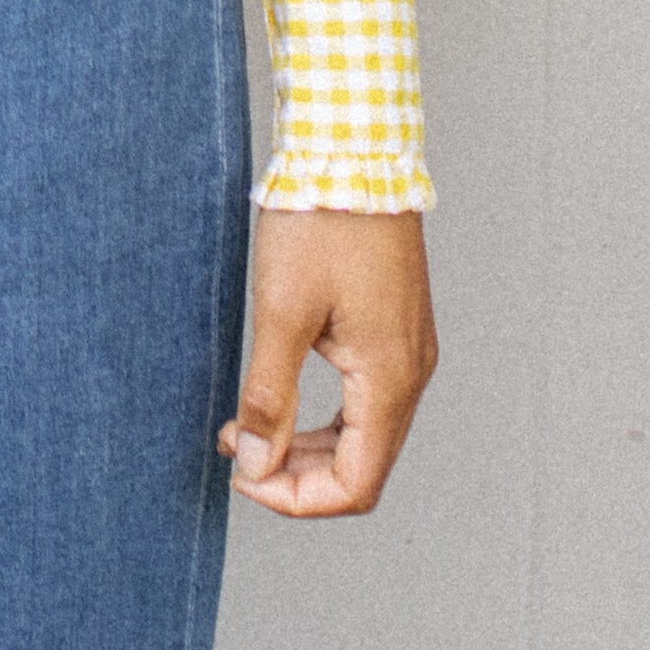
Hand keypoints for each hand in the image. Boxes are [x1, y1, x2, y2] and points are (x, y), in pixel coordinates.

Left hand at [219, 207, 436, 517]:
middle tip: (237, 456)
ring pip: (363, 434)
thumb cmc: (320, 223)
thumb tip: (256, 465)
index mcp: (391, 379)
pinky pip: (365, 399)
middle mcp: (412, 373)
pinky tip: (278, 397)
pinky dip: (323, 415)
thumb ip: (269, 396)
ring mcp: (407, 351)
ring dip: (307, 447)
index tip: (242, 477)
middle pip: (363, 466)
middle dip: (297, 476)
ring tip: (246, 431)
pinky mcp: (395, 329)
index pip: (356, 484)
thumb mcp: (282, 312)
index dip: (297, 498)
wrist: (354, 151)